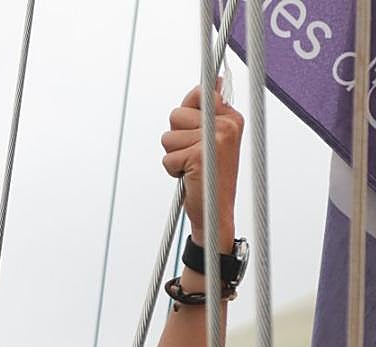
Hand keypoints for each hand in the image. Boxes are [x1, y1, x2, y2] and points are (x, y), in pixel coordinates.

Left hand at [161, 81, 243, 247]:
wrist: (216, 213)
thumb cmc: (210, 176)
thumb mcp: (213, 139)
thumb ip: (207, 112)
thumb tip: (213, 81)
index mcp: (233, 118)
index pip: (199, 94)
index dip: (187, 113)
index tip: (195, 131)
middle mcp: (227, 125)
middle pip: (176, 114)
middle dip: (176, 138)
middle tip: (194, 155)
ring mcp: (215, 140)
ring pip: (168, 137)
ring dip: (173, 155)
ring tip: (192, 167)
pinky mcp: (199, 156)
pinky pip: (167, 157)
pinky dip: (172, 170)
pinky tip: (189, 177)